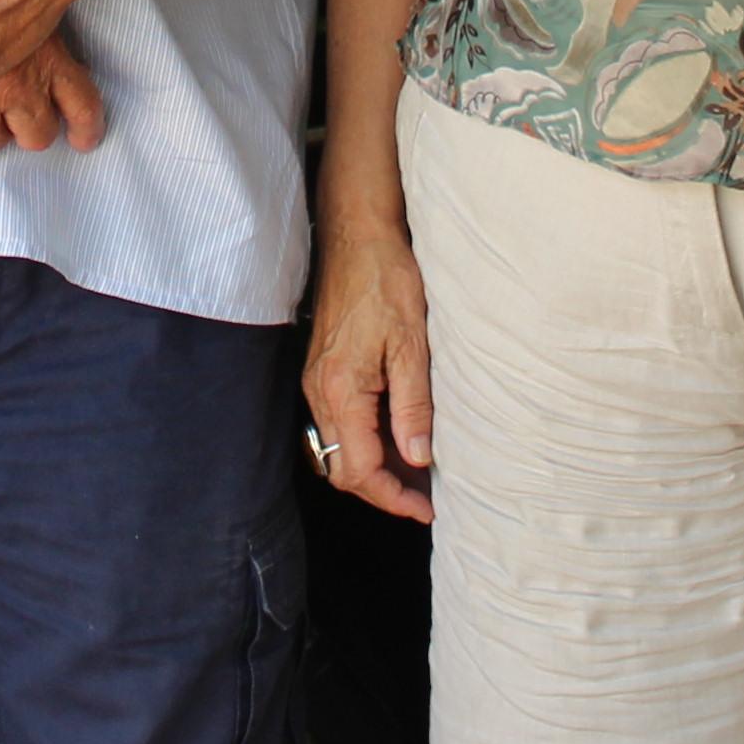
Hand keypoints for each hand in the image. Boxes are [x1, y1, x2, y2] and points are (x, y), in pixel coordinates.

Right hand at [300, 211, 435, 522]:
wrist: (357, 236)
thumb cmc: (385, 281)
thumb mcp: (413, 346)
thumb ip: (413, 407)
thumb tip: (418, 458)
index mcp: (340, 391)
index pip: (359, 470)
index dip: (393, 497)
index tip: (426, 507)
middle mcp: (320, 392)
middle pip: (343, 468)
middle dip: (383, 490)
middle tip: (425, 497)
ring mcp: (317, 382)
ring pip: (340, 448)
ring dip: (376, 467)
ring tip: (419, 472)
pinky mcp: (323, 371)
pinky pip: (341, 423)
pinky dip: (368, 441)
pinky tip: (400, 435)